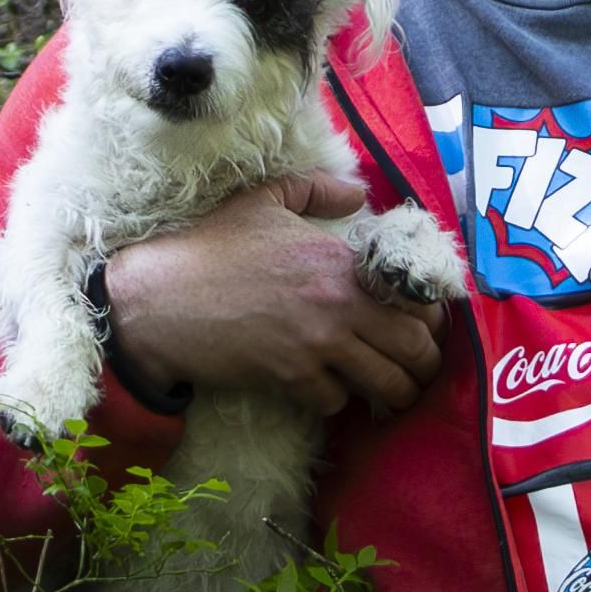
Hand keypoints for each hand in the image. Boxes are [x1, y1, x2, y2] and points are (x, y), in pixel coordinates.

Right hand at [102, 170, 451, 422]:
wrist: (160, 299)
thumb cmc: (211, 248)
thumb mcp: (263, 201)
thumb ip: (316, 190)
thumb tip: (358, 192)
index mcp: (340, 260)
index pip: (416, 297)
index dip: (430, 317)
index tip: (424, 326)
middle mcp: (338, 303)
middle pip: (414, 347)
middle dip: (424, 363)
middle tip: (416, 366)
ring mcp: (316, 344)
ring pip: (386, 383)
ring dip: (392, 390)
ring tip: (389, 389)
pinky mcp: (291, 378)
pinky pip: (337, 401)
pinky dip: (337, 399)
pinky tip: (328, 387)